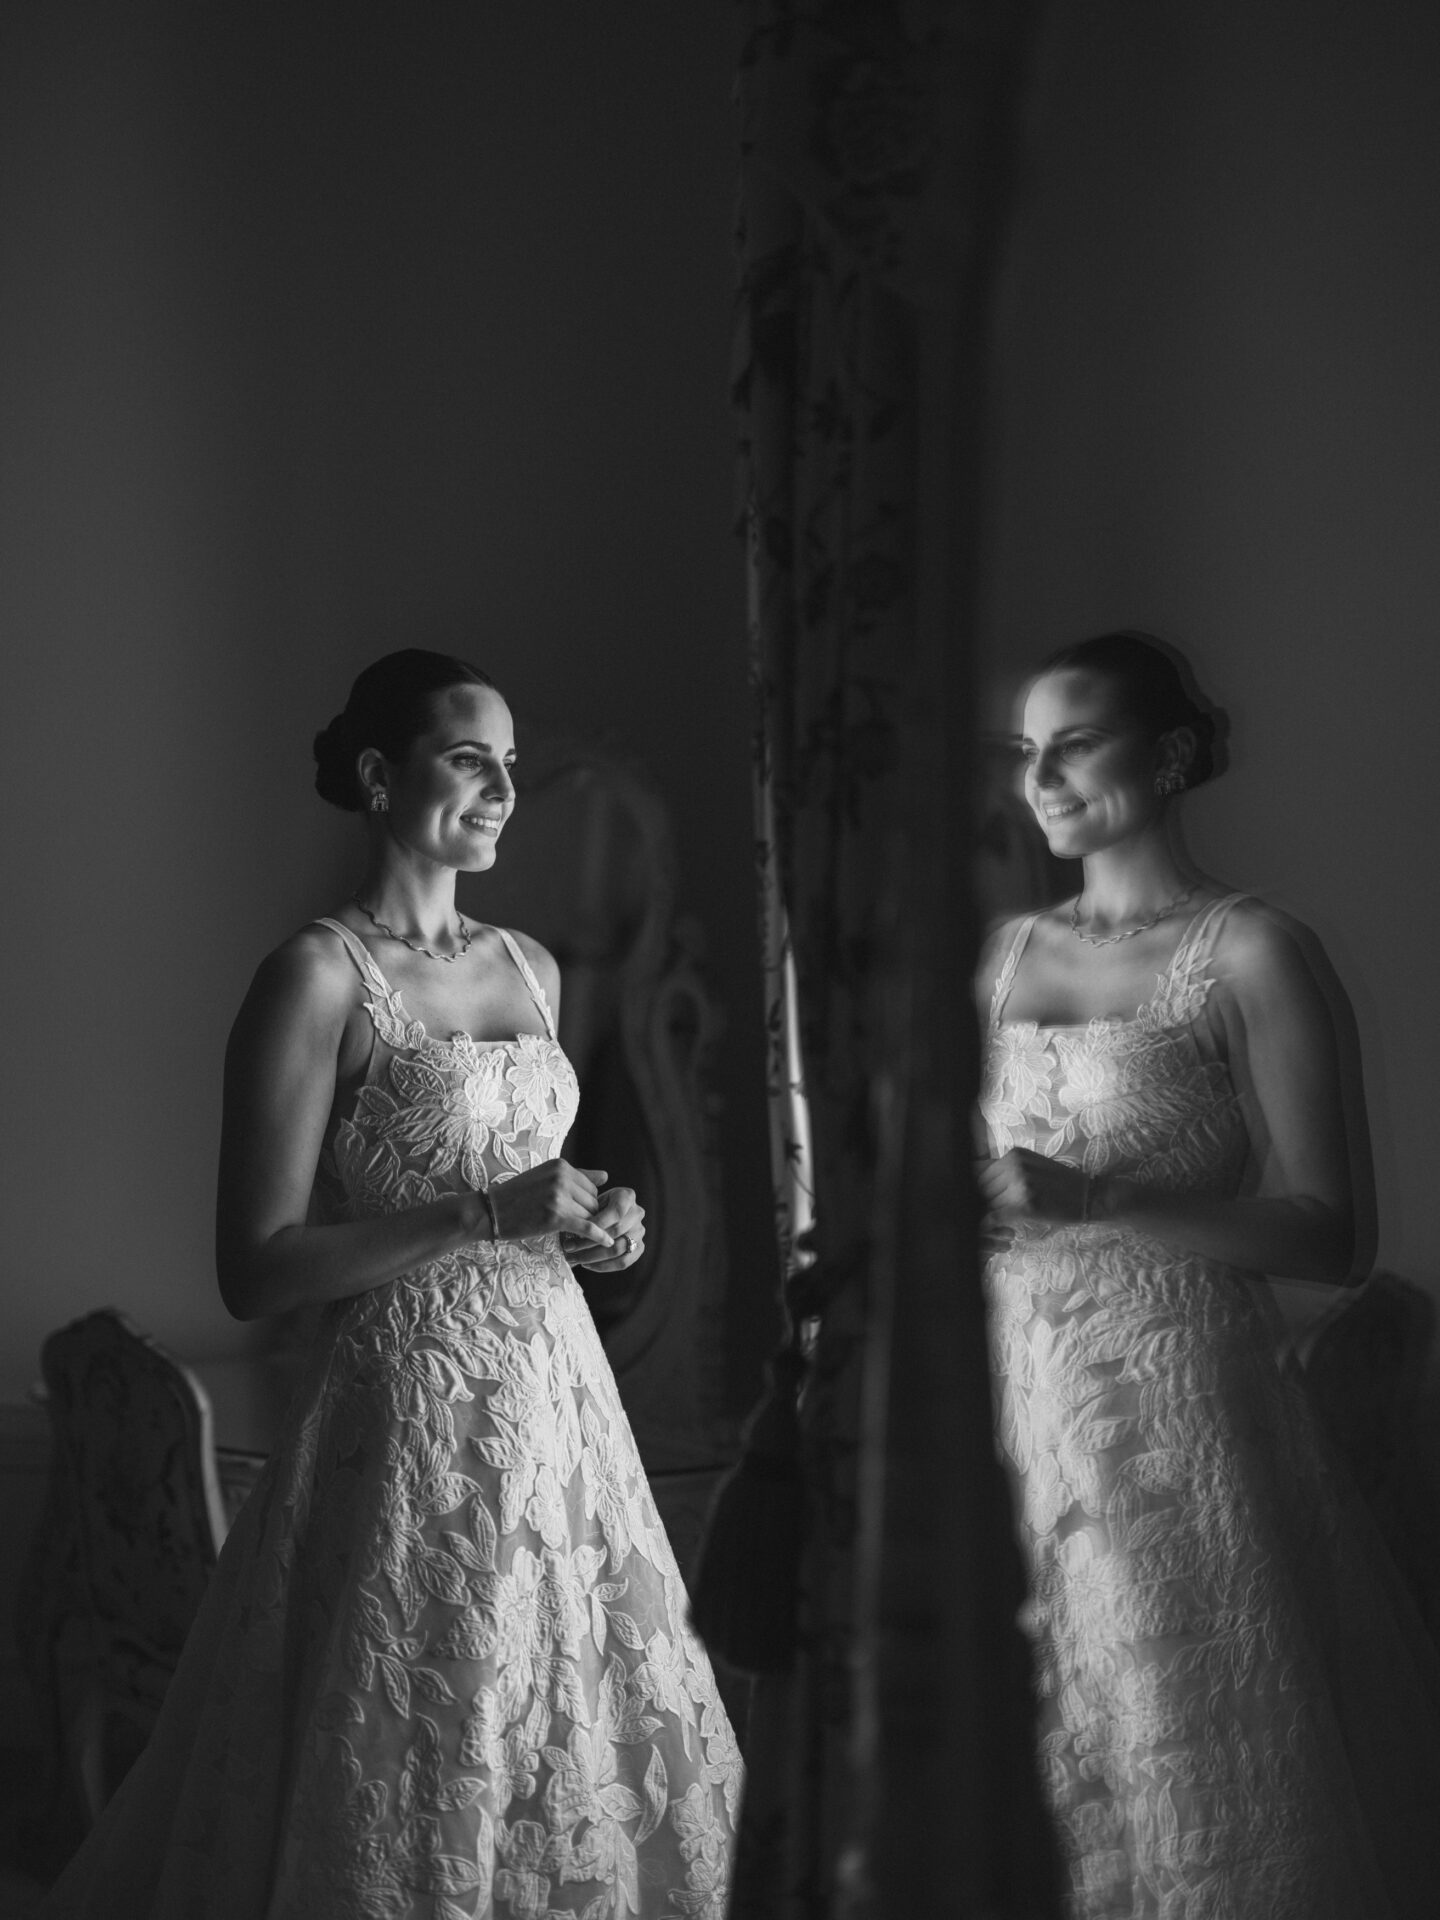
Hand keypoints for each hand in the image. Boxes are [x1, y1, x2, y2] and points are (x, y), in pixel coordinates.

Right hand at [487, 1162, 614, 1250]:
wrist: (491, 1210)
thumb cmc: (518, 1195)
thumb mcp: (546, 1177)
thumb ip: (578, 1175)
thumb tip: (607, 1176)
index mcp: (561, 1165)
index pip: (591, 1186)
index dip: (585, 1203)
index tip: (574, 1214)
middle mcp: (562, 1177)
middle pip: (593, 1201)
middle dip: (586, 1215)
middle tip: (572, 1226)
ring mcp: (559, 1197)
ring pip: (590, 1215)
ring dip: (584, 1226)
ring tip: (571, 1233)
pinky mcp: (556, 1217)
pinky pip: (587, 1227)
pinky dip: (599, 1236)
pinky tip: (608, 1243)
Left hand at [561, 1184, 644, 1271]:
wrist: (604, 1214)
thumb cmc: (593, 1207)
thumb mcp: (590, 1202)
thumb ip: (586, 1212)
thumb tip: (574, 1229)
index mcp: (627, 1196)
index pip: (616, 1212)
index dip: (597, 1224)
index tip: (576, 1232)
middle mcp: (637, 1213)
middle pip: (616, 1231)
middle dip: (589, 1241)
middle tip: (568, 1247)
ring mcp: (640, 1231)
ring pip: (618, 1249)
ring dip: (592, 1256)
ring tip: (573, 1258)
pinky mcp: (639, 1248)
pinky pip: (623, 1262)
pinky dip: (603, 1266)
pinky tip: (586, 1264)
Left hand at [976, 1148, 1087, 1224]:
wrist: (1087, 1196)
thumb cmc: (1059, 1183)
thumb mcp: (1032, 1166)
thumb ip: (1006, 1170)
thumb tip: (976, 1179)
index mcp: (1014, 1155)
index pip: (979, 1171)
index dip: (978, 1188)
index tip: (983, 1199)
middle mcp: (1014, 1166)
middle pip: (980, 1187)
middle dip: (983, 1201)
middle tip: (993, 1213)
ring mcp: (1020, 1185)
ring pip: (987, 1203)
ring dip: (989, 1214)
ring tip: (999, 1222)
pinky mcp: (1025, 1205)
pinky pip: (995, 1217)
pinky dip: (992, 1225)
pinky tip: (1001, 1229)